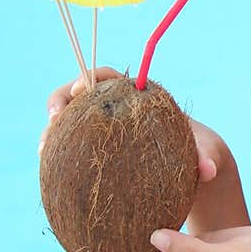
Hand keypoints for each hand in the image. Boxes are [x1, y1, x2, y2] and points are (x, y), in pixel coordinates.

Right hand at [38, 66, 224, 187]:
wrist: (190, 170)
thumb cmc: (197, 152)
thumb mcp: (205, 152)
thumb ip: (206, 156)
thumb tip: (208, 169)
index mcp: (135, 95)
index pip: (104, 75)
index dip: (86, 77)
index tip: (79, 90)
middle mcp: (113, 109)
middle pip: (76, 96)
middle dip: (58, 104)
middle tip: (52, 123)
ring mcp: (101, 131)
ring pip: (68, 125)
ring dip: (51, 135)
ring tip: (42, 154)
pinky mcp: (94, 152)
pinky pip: (71, 150)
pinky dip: (59, 158)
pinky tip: (52, 176)